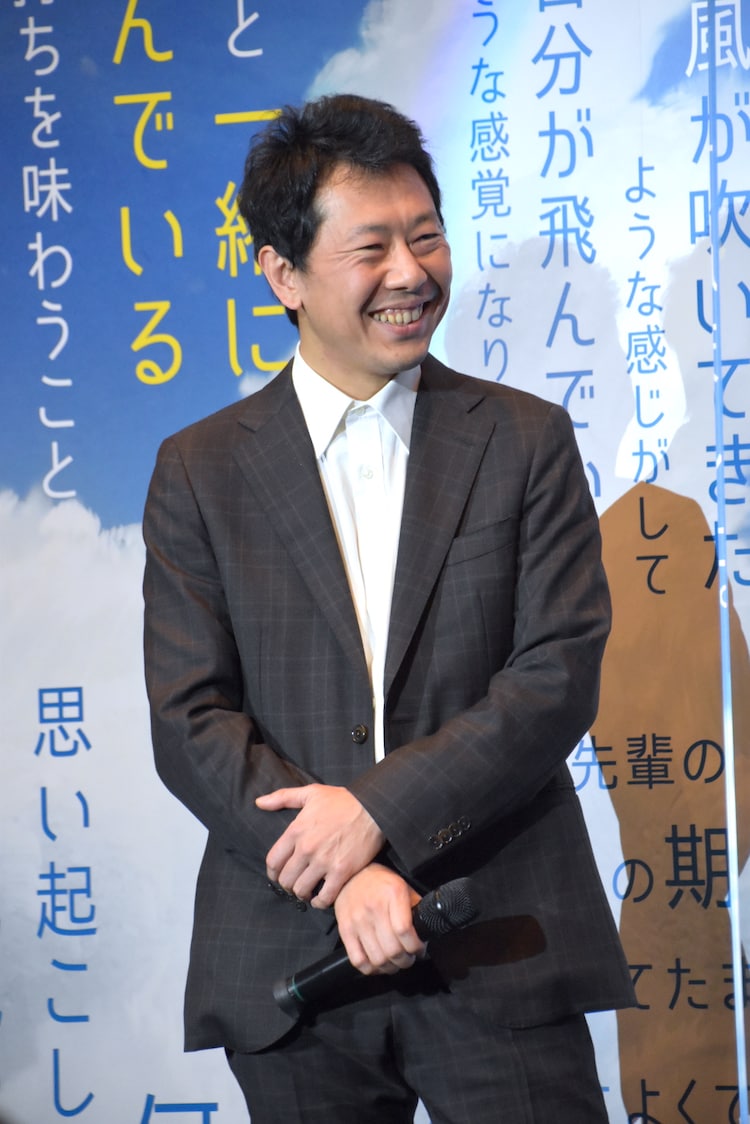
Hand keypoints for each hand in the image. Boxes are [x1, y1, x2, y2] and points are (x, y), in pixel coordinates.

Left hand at [256, 784, 385, 907]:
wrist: (374, 808)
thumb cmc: (343, 800)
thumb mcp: (311, 792)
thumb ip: (282, 797)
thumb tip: (259, 802)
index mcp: (296, 830)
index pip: (273, 861)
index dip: (273, 873)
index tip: (278, 875)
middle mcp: (306, 848)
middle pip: (285, 879)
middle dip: (287, 885)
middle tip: (294, 885)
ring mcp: (324, 861)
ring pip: (301, 890)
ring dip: (302, 894)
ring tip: (308, 892)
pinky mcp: (341, 872)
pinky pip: (324, 897)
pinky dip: (320, 902)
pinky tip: (321, 899)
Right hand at [334, 864, 424, 974]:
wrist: (352, 876)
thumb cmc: (381, 883)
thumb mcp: (404, 887)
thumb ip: (415, 908)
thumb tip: (426, 932)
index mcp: (393, 894)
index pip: (405, 931)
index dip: (415, 947)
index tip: (419, 949)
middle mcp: (374, 908)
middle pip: (392, 949)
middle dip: (406, 960)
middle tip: (409, 957)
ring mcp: (357, 920)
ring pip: (377, 959)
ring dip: (390, 967)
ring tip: (395, 962)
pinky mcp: (345, 930)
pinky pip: (358, 960)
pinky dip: (370, 969)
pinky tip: (378, 964)